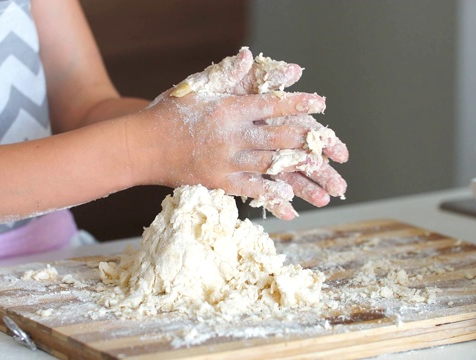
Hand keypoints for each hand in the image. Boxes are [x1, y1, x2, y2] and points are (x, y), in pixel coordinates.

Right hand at [128, 90, 326, 214]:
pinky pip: (250, 190)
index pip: (271, 104)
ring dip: (299, 172)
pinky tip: (290, 200)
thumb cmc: (168, 113)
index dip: (298, 104)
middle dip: (310, 142)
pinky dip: (271, 195)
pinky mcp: (218, 181)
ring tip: (324, 177)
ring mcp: (225, 161)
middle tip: (336, 147)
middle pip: (278, 137)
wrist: (139, 147)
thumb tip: (248, 56)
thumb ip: (225, 73)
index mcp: (228, 108)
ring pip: (270, 165)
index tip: (321, 104)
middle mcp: (231, 135)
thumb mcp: (195, 87)